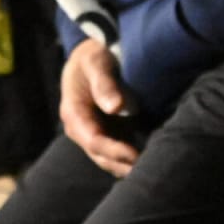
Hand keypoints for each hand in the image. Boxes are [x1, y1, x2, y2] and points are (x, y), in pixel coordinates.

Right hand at [60, 37, 140, 176]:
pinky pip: (115, 152)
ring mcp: (91, 132)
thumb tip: (115, 107)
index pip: (93, 140)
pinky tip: (147, 158)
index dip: (114, 151)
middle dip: (122, 164)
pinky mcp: (105, 132)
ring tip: (150, 168)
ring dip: (126, 165)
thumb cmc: (93, 56)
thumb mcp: (95, 62)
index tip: (135, 154)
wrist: (92, 55)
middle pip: (100, 155)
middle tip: (148, 168)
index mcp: (73, 112)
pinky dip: (128, 158)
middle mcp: (79, 128)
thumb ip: (103, 83)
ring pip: (107, 158)